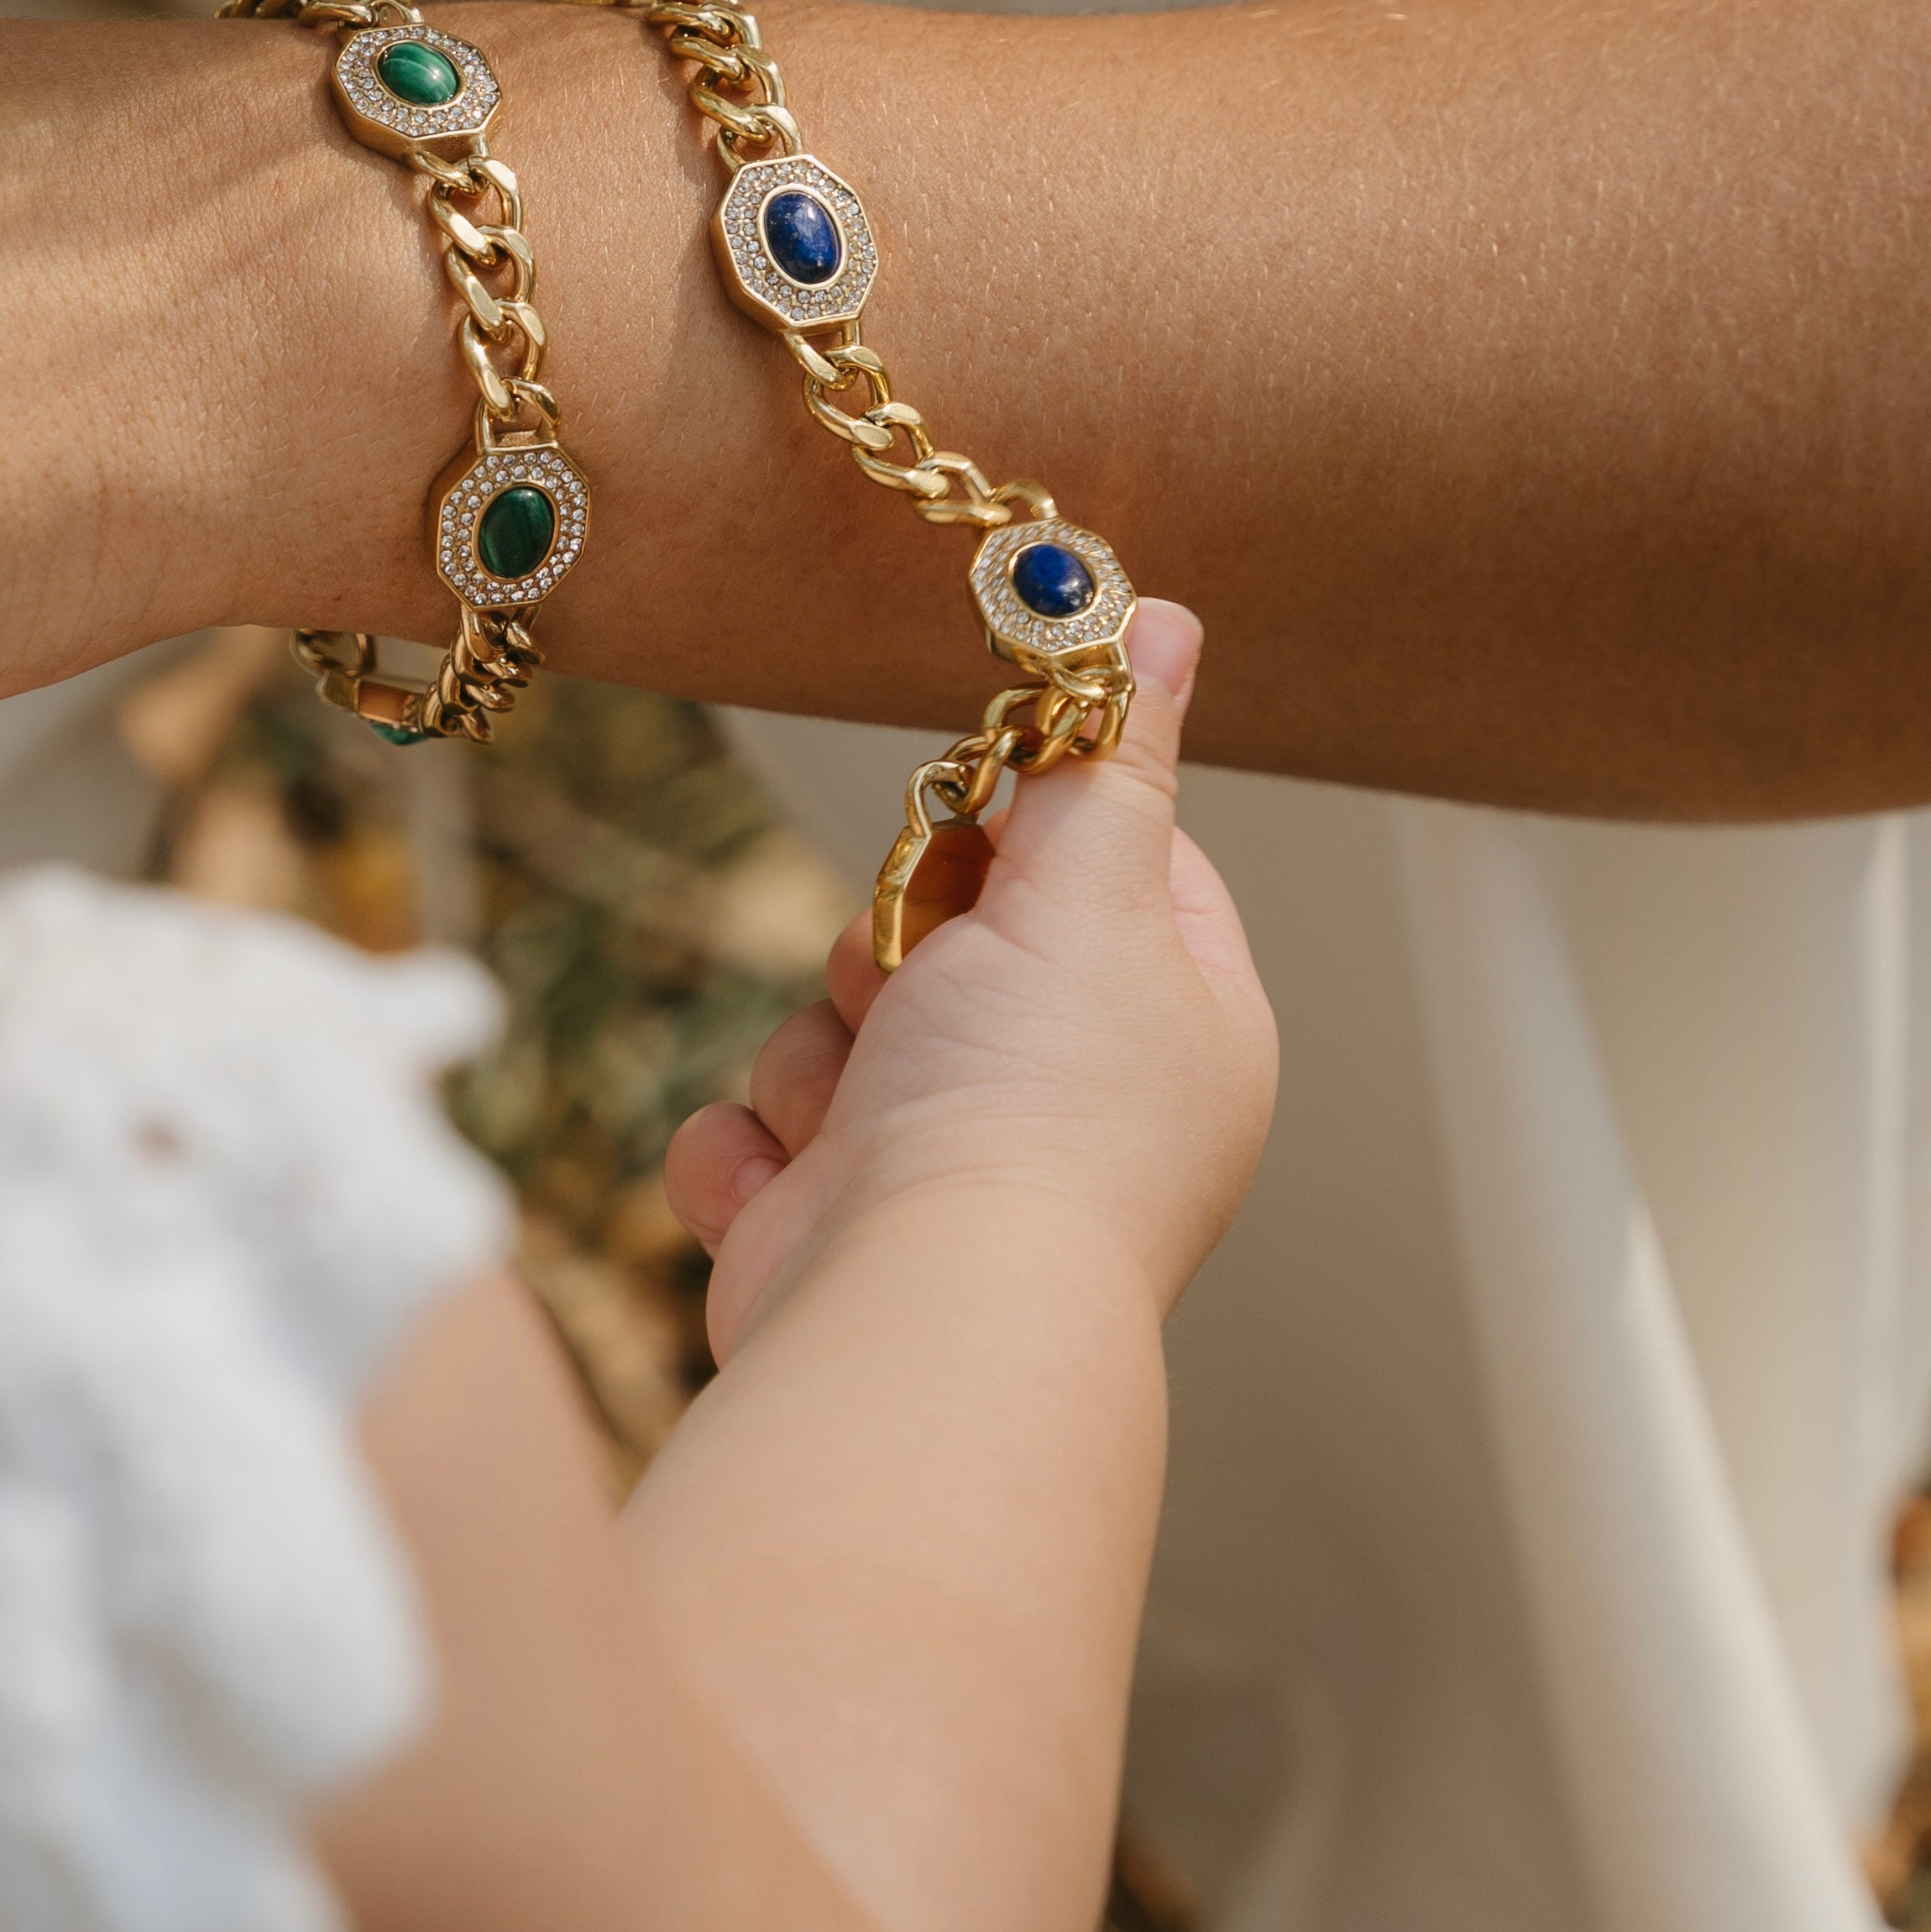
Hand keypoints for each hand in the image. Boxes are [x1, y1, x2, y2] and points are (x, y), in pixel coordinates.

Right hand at [665, 601, 1273, 1360]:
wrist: (918, 1314)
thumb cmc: (1034, 1105)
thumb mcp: (1089, 884)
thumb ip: (1111, 749)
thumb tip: (1167, 617)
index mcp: (1173, 1029)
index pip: (1108, 869)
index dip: (1027, 832)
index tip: (985, 816)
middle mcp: (1071, 1107)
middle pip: (945, 939)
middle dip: (895, 947)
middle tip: (917, 974)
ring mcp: (947, 1175)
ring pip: (834, 1030)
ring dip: (821, 1054)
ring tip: (861, 1109)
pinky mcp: (835, 1232)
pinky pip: (757, 1131)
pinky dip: (757, 1151)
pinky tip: (792, 1185)